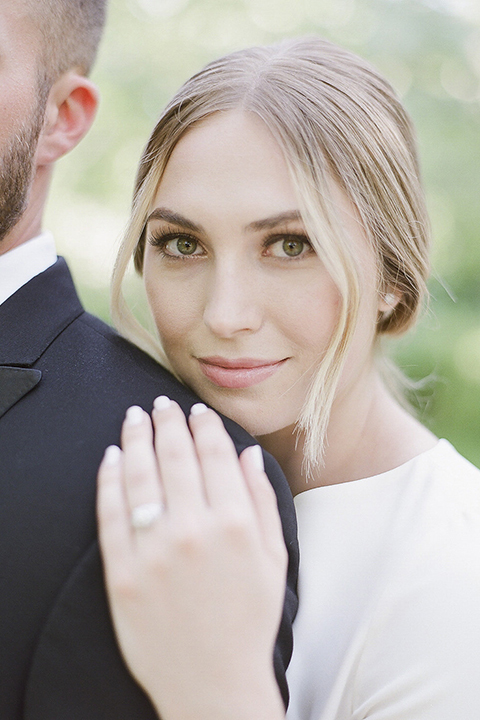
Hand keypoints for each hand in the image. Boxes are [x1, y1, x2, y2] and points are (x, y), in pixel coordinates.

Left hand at [97, 398, 286, 719]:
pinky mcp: (121, 574)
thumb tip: (247, 452)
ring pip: (140, 475)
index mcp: (234, 524)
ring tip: (134, 417)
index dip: (203, 425)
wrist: (213, 681)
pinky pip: (110, 514)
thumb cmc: (250, 619)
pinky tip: (112, 457)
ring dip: (136, 438)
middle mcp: (192, 530)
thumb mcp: (274, 558)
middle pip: (174, 456)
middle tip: (161, 403)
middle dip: (167, 421)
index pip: (214, 454)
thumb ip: (261, 501)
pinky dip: (109, 479)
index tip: (196, 410)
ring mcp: (153, 552)